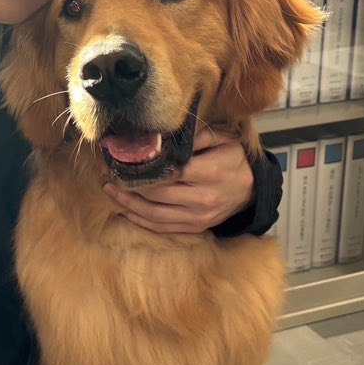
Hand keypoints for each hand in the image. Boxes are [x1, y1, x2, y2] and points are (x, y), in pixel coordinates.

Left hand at [102, 128, 253, 234]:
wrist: (253, 189)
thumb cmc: (234, 159)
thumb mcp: (223, 138)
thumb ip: (196, 136)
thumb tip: (166, 136)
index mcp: (209, 172)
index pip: (169, 172)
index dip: (143, 168)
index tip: (124, 161)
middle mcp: (202, 198)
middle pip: (157, 194)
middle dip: (130, 185)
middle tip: (110, 174)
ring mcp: (198, 217)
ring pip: (155, 214)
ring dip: (128, 204)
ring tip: (110, 191)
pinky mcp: (195, 227)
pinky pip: (163, 228)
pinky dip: (141, 220)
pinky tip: (126, 210)